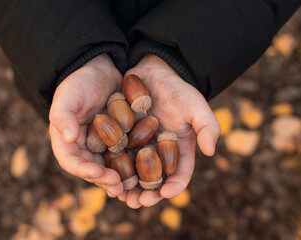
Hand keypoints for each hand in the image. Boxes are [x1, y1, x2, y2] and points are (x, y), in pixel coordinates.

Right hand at [49, 54, 123, 196]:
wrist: (100, 69)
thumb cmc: (80, 81)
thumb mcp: (68, 95)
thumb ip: (63, 116)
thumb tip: (67, 138)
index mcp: (66, 139)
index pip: (71, 161)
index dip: (84, 170)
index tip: (99, 172)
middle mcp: (83, 146)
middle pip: (90, 168)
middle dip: (103, 179)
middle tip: (118, 187)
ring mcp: (100, 144)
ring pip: (107, 167)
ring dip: (117, 179)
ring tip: (129, 188)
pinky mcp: (117, 140)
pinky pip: (122, 156)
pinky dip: (129, 166)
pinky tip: (141, 172)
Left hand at [118, 54, 219, 207]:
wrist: (153, 71)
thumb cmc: (177, 89)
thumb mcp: (195, 105)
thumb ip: (207, 126)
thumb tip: (211, 152)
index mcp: (178, 150)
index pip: (180, 174)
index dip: (174, 186)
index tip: (165, 194)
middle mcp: (159, 152)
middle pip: (154, 180)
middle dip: (147, 194)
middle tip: (138, 202)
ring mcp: (140, 147)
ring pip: (134, 173)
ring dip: (128, 187)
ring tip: (121, 196)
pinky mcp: (123, 138)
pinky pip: (117, 156)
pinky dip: (113, 168)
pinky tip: (106, 175)